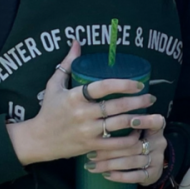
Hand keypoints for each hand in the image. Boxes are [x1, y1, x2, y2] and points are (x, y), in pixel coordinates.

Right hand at [5, 40, 156, 165]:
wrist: (37, 140)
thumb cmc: (48, 109)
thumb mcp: (54, 85)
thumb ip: (68, 63)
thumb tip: (76, 42)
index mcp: (74, 96)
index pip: (102, 87)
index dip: (122, 84)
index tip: (138, 83)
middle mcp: (82, 113)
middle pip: (115, 106)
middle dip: (137, 101)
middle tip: (151, 97)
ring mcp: (86, 131)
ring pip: (118, 125)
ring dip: (138, 120)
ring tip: (152, 115)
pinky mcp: (89, 146)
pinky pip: (113, 144)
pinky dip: (128, 140)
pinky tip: (138, 134)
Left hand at [86, 114, 167, 185]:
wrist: (152, 165)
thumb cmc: (139, 140)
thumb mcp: (139, 128)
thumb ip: (127, 121)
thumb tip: (102, 114)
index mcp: (156, 128)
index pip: (155, 122)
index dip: (144, 121)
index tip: (131, 120)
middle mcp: (159, 143)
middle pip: (134, 145)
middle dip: (111, 149)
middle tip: (91, 152)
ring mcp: (157, 159)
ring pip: (132, 161)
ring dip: (110, 164)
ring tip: (92, 165)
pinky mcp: (153, 174)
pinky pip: (135, 176)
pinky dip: (119, 176)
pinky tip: (105, 174)